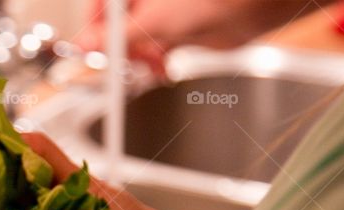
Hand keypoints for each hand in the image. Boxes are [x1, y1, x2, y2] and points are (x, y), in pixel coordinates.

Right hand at [77, 0, 318, 71]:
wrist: (257, 5)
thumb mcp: (157, 21)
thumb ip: (117, 36)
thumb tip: (86, 45)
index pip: (102, 5)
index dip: (94, 28)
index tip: (89, 51)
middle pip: (115, 22)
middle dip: (117, 45)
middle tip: (118, 65)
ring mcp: (162, 8)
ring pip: (134, 36)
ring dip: (135, 56)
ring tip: (143, 68)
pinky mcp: (176, 25)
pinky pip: (153, 45)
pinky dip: (152, 59)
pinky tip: (158, 68)